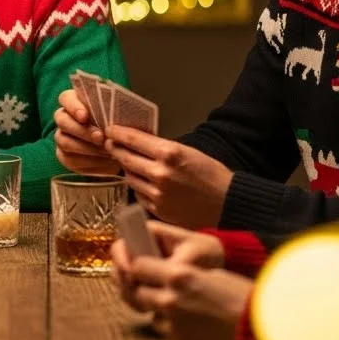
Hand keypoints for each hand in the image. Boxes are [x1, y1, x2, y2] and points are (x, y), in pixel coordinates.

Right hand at [54, 88, 117, 173]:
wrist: (122, 147)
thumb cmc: (119, 124)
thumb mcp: (118, 114)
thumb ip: (111, 110)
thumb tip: (112, 115)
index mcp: (74, 101)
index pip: (65, 98)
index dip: (73, 107)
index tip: (85, 116)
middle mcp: (64, 117)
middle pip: (62, 120)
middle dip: (82, 130)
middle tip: (100, 137)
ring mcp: (62, 137)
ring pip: (65, 142)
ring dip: (87, 147)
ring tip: (107, 150)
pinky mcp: (65, 156)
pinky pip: (70, 159)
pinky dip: (89, 161)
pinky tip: (104, 160)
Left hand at [106, 126, 232, 229]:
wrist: (227, 204)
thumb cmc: (212, 175)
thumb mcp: (188, 151)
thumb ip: (163, 148)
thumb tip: (140, 143)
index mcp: (169, 153)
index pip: (132, 139)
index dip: (117, 133)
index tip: (110, 129)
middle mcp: (160, 173)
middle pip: (125, 158)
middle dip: (116, 149)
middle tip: (110, 143)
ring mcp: (157, 194)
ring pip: (130, 177)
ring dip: (127, 168)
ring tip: (129, 162)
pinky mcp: (157, 210)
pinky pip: (138, 194)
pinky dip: (138, 186)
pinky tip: (144, 182)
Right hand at [111, 221, 225, 312]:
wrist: (218, 263)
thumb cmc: (206, 252)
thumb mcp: (195, 254)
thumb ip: (177, 264)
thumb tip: (164, 278)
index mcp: (147, 234)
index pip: (122, 244)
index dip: (121, 260)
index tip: (131, 275)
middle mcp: (139, 249)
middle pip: (117, 266)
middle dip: (124, 284)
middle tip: (138, 297)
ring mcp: (141, 266)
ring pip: (122, 282)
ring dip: (130, 296)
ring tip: (146, 307)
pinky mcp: (146, 282)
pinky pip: (132, 293)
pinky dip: (137, 303)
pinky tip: (150, 311)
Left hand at [129, 256, 252, 339]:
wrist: (258, 328)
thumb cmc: (240, 295)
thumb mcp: (209, 273)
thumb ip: (181, 273)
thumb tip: (163, 273)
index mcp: (178, 276)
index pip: (137, 266)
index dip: (141, 266)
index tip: (145, 268)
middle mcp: (169, 299)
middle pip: (138, 292)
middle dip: (146, 290)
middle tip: (160, 289)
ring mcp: (171, 324)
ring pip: (152, 315)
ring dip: (161, 312)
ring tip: (185, 310)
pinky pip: (166, 333)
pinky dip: (175, 329)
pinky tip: (194, 325)